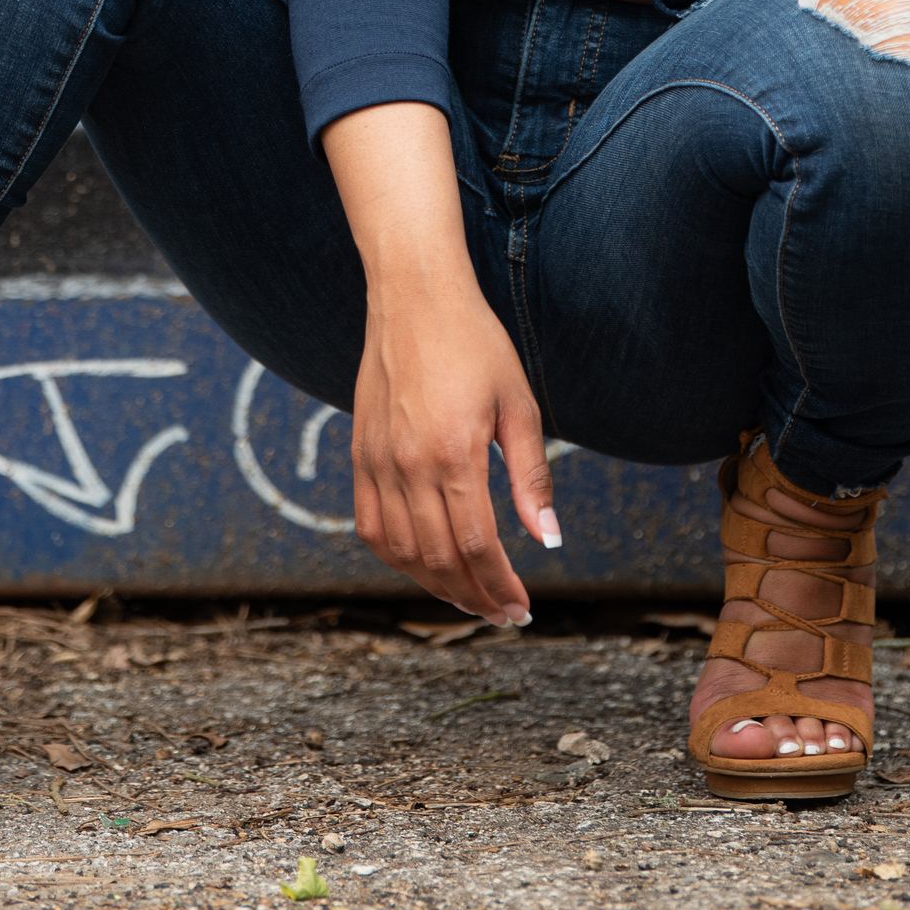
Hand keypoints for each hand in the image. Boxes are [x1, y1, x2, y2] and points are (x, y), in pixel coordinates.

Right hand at [349, 279, 557, 623]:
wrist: (414, 296)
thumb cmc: (474, 343)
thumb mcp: (518, 404)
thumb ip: (531, 477)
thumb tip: (548, 540)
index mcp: (454, 452)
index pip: (477, 545)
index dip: (500, 586)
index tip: (521, 608)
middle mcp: (410, 463)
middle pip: (440, 558)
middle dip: (474, 596)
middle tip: (502, 614)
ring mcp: (379, 460)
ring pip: (401, 552)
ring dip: (436, 585)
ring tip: (469, 596)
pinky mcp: (361, 453)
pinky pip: (370, 526)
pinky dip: (396, 558)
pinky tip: (423, 566)